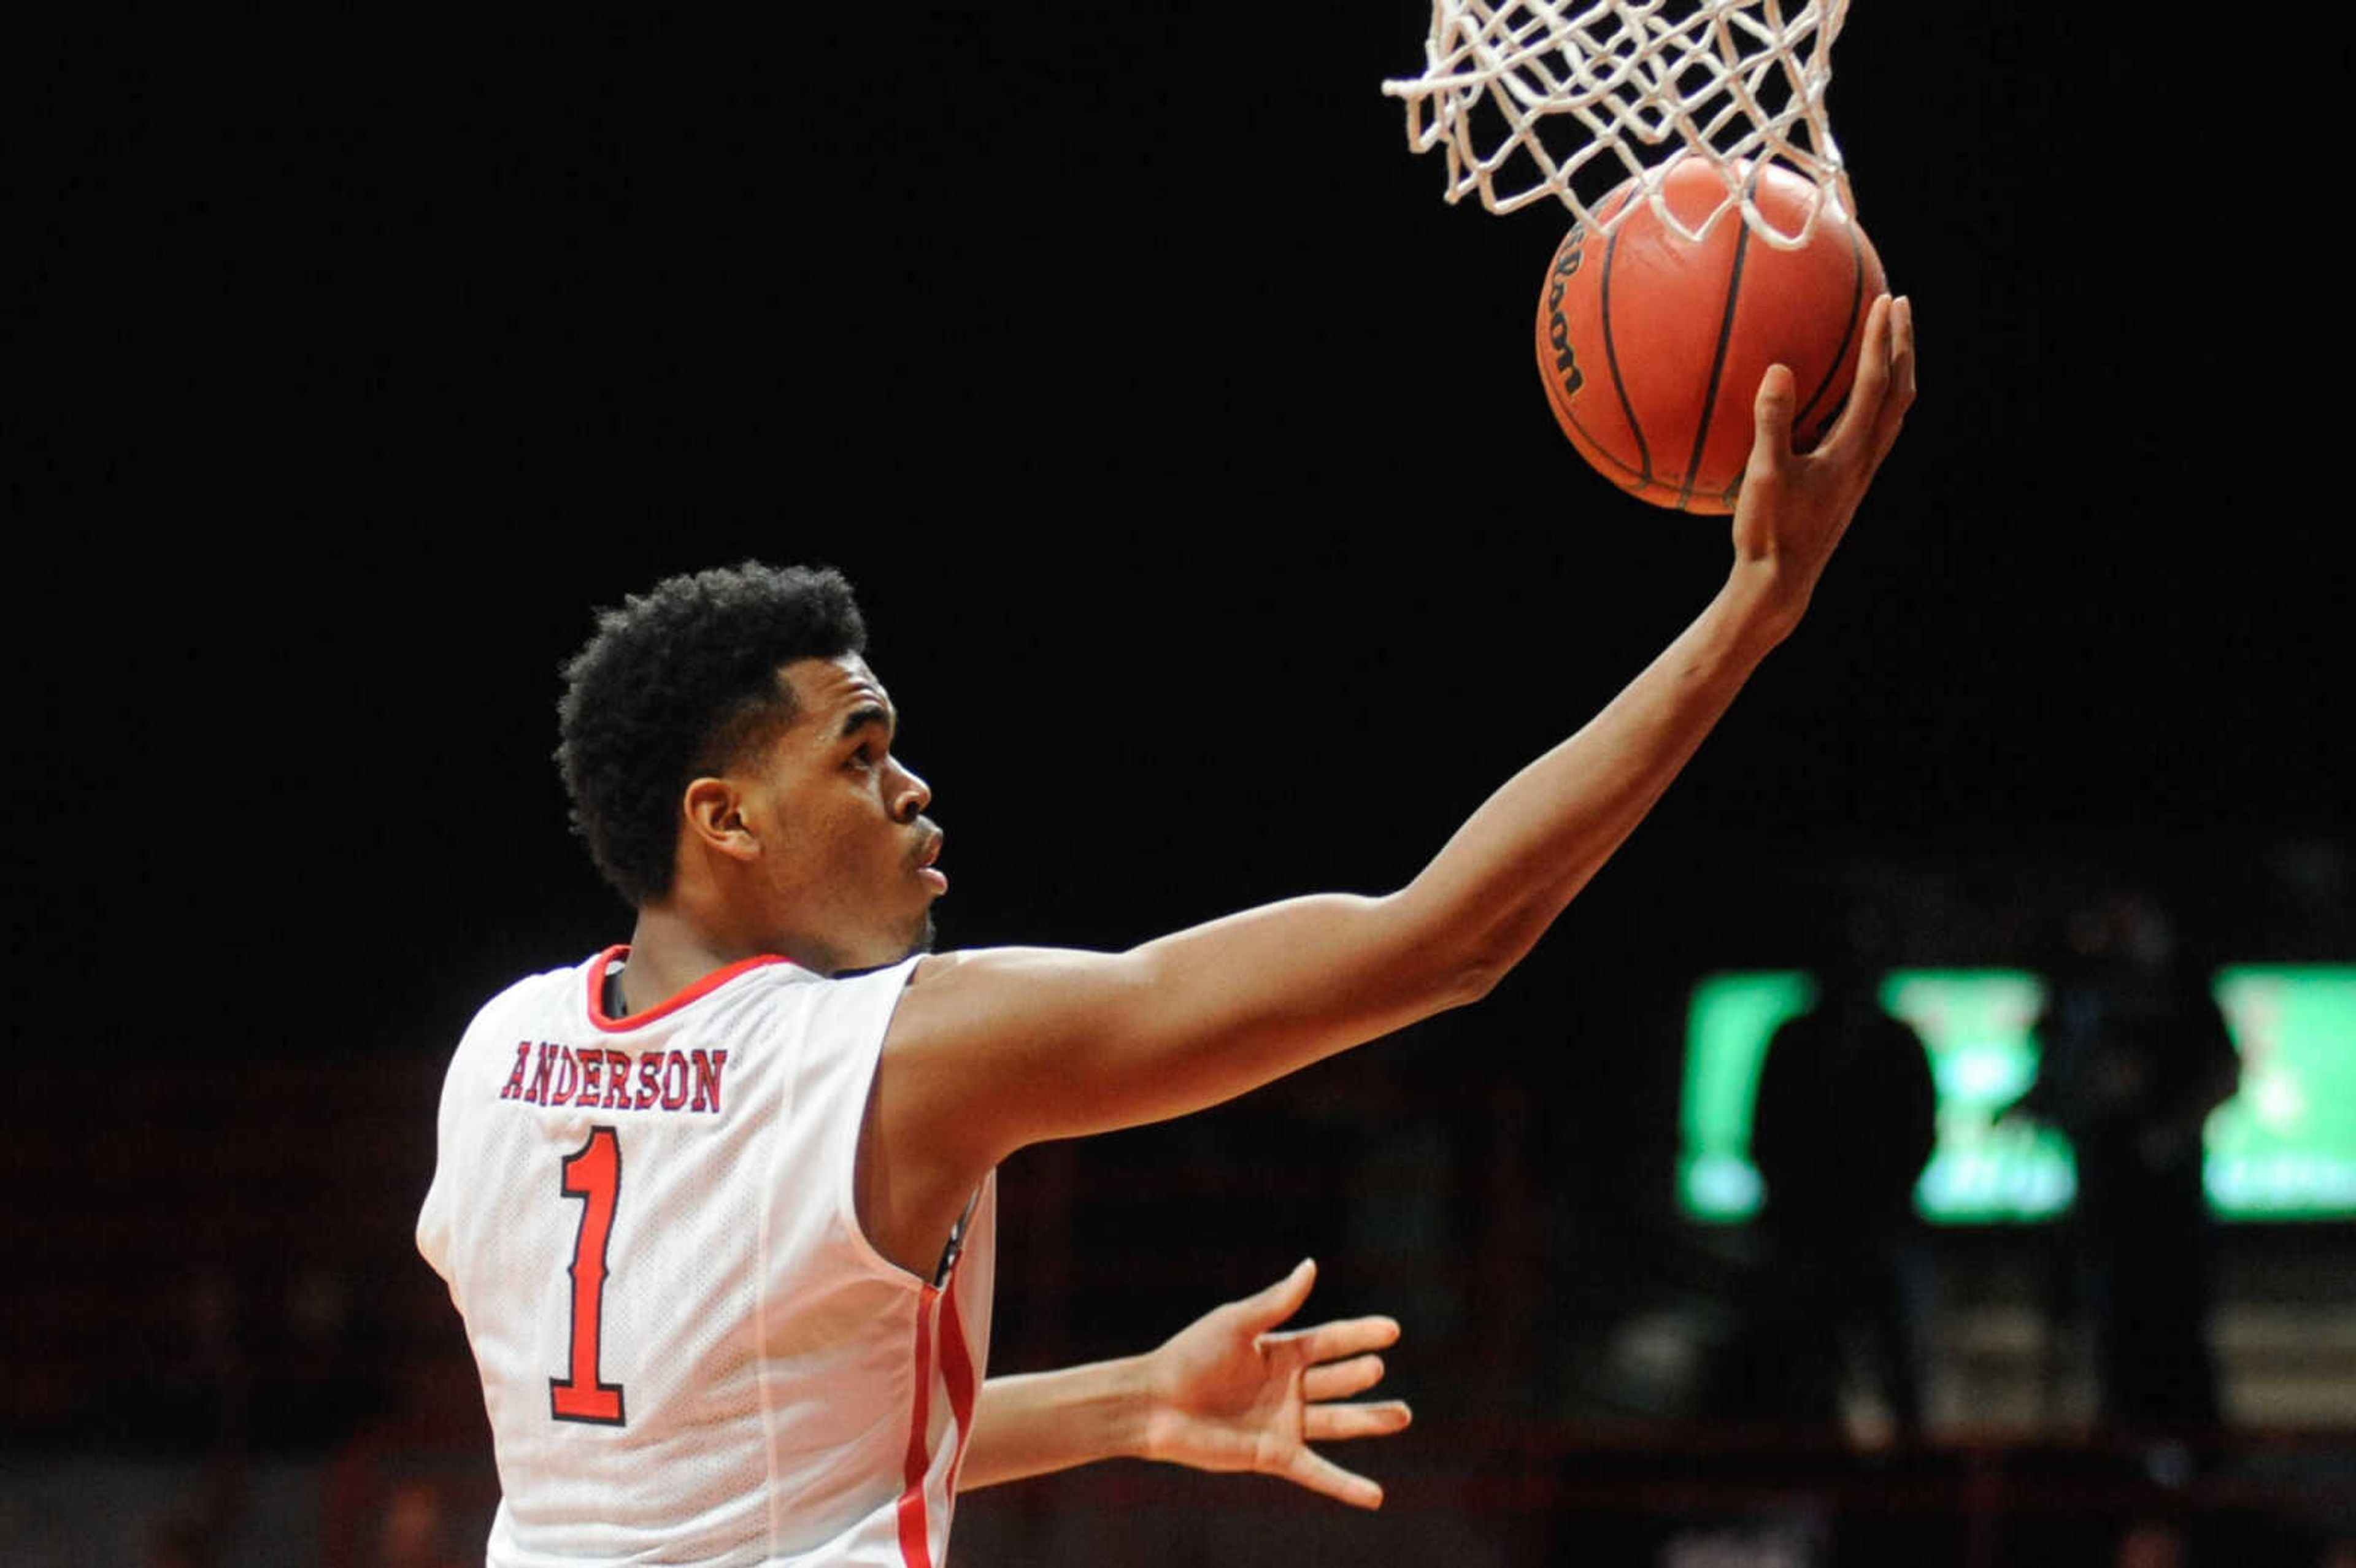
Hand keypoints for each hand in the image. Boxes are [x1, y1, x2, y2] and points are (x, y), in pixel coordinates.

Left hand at [1140, 1259, 1410, 1508]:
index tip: (1392, 1330)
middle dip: (1361, 1375)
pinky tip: (1375, 1497)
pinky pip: (1317, 1472)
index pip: (1331, 1341)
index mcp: (1280, 1351)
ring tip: (1402, 1415)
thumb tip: (1311, 1265)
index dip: (1361, 1334)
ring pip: (1337, 1422)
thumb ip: (1276, 1302)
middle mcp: (1288, 1387)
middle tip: (1377, 1368)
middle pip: (1338, 1381)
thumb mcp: (1235, 1324)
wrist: (1154, 1404)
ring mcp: (1284, 1422)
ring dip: (1370, 1421)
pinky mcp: (1274, 1455)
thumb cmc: (1189, 1356)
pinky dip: (1345, 1486)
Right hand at [1730, 293, 1916, 624]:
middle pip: (1900, 392)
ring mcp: (1860, 473)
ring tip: (1887, 342)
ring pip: (1893, 412)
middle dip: (1902, 346)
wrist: (1781, 585)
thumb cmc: (1769, 533)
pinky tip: (1848, 397)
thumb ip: (1772, 423)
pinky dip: (1873, 400)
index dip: (1881, 340)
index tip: (1885, 300)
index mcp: (1851, 452)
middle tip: (1898, 306)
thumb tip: (1779, 370)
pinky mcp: (1847, 485)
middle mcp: (1865, 459)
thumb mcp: (1764, 477)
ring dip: (1895, 371)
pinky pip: (1872, 430)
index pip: (1876, 384)